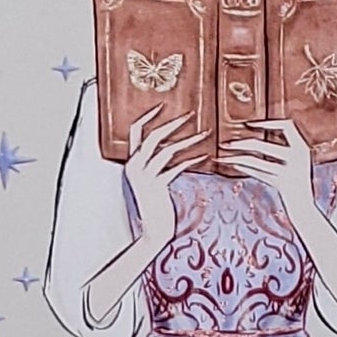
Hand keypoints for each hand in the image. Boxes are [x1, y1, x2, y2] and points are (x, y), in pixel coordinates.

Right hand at [123, 106, 205, 251]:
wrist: (154, 231)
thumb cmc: (156, 205)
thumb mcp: (151, 180)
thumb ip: (155, 164)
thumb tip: (170, 146)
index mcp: (130, 162)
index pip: (135, 131)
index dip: (149, 116)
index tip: (163, 105)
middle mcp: (134, 167)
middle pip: (152, 136)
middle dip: (172, 123)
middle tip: (190, 114)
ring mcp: (144, 177)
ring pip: (167, 150)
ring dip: (189, 141)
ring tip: (205, 134)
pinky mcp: (157, 187)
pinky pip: (176, 167)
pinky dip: (191, 161)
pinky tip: (204, 157)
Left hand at [221, 116, 319, 216]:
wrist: (304, 209)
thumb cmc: (295, 185)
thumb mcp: (293, 162)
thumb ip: (280, 149)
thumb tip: (252, 138)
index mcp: (302, 147)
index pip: (285, 126)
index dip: (266, 123)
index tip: (248, 124)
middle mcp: (298, 156)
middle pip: (261, 144)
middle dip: (239, 143)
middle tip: (225, 144)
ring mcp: (290, 171)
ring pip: (254, 160)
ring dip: (235, 157)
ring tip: (222, 157)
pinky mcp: (282, 184)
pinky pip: (257, 173)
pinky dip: (245, 168)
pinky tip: (234, 165)